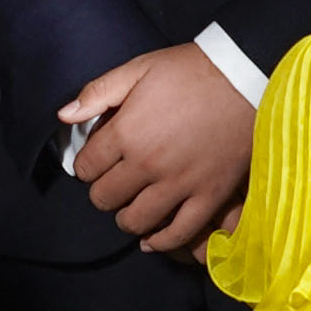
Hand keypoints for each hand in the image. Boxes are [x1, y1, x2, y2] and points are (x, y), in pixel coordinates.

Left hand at [61, 44, 255, 255]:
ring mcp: (180, 184)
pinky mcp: (209, 196)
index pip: (86, 167)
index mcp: (127, 132)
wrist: (246, 76)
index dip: (86, 166)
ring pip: (135, 221)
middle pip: (105, 198)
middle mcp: (148, 163)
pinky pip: (179, 233)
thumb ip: (98, 93)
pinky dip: (161, 242)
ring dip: (126, 218)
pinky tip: (151, 239)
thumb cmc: (192, 71)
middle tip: (113, 183)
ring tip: (130, 207)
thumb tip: (64, 115)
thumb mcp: (139, 69)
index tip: (96, 162)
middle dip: (103, 192)